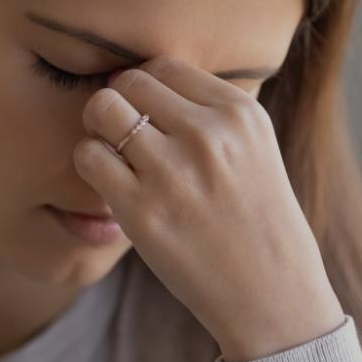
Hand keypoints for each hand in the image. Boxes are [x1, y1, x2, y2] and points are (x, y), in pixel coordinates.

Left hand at [73, 55, 345, 361]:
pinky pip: (89, 157)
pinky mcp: (140, 210)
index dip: (146, 87)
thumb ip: (209, 112)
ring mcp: (172, 172)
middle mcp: (207, 134)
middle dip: (118, 102)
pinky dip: (90, 163)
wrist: (273, 295)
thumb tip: (142, 79)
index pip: (165, 66)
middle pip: (129, 81)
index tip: (147, 114)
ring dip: (98, 129)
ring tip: (113, 153)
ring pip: (102, 110)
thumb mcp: (256, 148)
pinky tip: (109, 182)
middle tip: (122, 133)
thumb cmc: (257, 220)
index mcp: (239, 113)